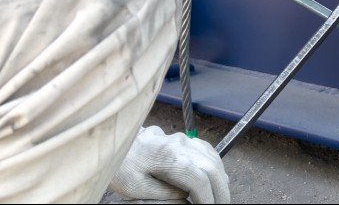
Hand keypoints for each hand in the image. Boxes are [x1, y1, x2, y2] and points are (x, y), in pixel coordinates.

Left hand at [110, 126, 229, 203]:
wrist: (117, 143)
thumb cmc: (123, 166)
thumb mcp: (136, 188)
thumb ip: (165, 193)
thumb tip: (188, 197)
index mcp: (169, 157)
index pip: (201, 180)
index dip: (209, 199)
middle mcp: (181, 144)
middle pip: (213, 168)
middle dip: (220, 191)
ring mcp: (185, 140)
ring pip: (214, 159)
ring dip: (220, 180)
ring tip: (219, 198)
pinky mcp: (185, 139)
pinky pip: (209, 152)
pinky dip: (215, 168)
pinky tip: (214, 180)